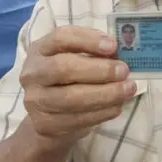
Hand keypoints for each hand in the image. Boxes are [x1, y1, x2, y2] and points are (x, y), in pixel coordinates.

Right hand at [20, 26, 134, 146]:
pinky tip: (117, 106)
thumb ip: (95, 51)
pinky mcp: (44, 124)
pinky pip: (76, 119)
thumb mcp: (77, 57)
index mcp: (41, 49)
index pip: (61, 38)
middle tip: (124, 71)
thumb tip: (120, 52)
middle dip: (99, 70)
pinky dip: (101, 113)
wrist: (47, 115)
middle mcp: (33, 73)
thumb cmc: (69, 77)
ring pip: (71, 98)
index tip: (114, 45)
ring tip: (128, 89)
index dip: (88, 40)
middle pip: (62, 68)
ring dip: (105, 94)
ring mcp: (36, 100)